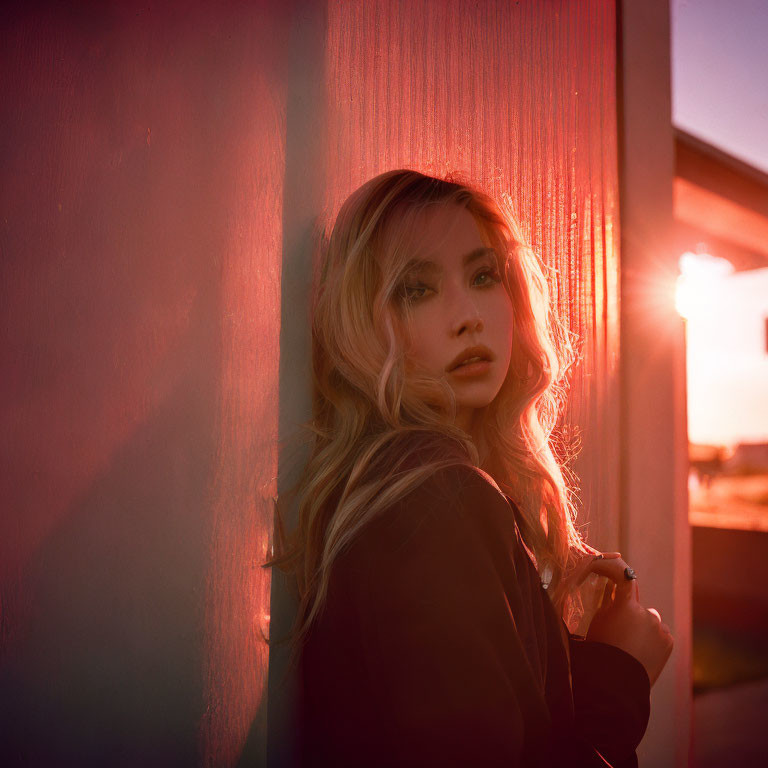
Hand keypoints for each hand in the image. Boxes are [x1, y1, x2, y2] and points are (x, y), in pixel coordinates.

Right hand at [576, 554, 673, 686]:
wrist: (617, 681)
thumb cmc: (602, 649)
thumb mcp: (598, 621)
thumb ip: (608, 602)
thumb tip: (612, 588)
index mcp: (626, 605)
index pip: (623, 575)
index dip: (614, 569)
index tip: (608, 570)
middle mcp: (646, 612)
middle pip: (637, 604)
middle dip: (629, 612)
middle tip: (618, 629)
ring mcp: (660, 627)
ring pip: (649, 620)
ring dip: (642, 626)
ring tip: (631, 645)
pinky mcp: (668, 641)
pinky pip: (659, 633)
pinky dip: (653, 639)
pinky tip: (642, 652)